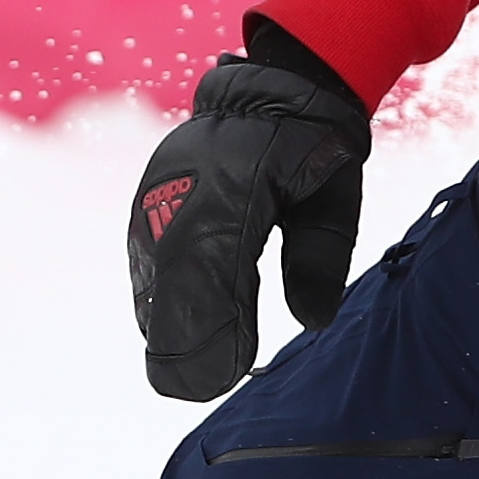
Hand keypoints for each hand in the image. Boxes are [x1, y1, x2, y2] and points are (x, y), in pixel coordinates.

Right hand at [126, 26, 369, 401]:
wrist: (271, 88)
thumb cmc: (312, 146)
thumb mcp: (332, 198)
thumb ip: (319, 258)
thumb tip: (312, 321)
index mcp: (237, 185)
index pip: (219, 268)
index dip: (220, 324)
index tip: (230, 370)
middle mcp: (188, 191)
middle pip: (176, 281)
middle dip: (186, 341)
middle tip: (201, 389)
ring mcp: (161, 196)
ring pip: (154, 274)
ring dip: (166, 327)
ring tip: (179, 377)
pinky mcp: (149, 204)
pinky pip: (146, 261)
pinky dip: (155, 301)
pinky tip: (163, 335)